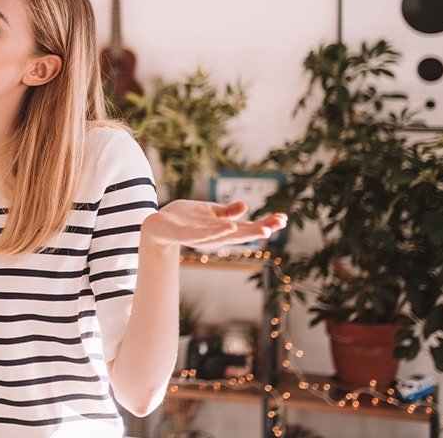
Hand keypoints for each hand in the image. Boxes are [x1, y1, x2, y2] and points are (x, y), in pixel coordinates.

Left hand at [141, 200, 286, 249]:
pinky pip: (203, 234)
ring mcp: (201, 236)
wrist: (158, 224)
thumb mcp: (209, 212)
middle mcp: (215, 235)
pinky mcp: (186, 234)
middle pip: (242, 233)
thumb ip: (227, 212)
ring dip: (244, 233)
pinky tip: (230, 228)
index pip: (248, 227)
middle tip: (280, 224)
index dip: (265, 223)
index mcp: (222, 229)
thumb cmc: (185, 218)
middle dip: (261, 228)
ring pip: (225, 236)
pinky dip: (217, 232)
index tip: (284, 219)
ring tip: (263, 229)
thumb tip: (246, 206)